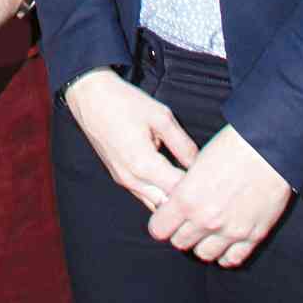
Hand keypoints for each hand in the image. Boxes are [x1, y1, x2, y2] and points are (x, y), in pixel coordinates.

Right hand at [64, 69, 196, 211]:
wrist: (89, 95)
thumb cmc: (125, 102)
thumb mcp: (161, 116)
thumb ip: (183, 144)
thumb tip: (200, 165)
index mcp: (144, 165)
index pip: (179, 192)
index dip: (199, 191)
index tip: (213, 185)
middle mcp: (132, 180)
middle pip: (167, 207)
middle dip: (187, 203)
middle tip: (205, 192)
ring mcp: (123, 181)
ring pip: (154, 206)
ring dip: (171, 202)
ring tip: (190, 191)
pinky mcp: (118, 177)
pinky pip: (144, 196)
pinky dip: (159, 196)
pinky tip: (171, 185)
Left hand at [147, 124, 291, 265]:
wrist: (268, 149)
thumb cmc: (230, 147)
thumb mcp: (197, 163)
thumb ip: (184, 188)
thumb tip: (174, 201)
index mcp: (187, 198)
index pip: (159, 229)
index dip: (160, 222)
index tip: (166, 216)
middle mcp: (206, 220)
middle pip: (180, 243)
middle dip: (180, 233)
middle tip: (186, 222)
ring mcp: (230, 231)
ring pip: (204, 254)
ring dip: (202, 244)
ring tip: (206, 231)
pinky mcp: (252, 236)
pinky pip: (232, 259)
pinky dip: (225, 254)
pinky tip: (224, 242)